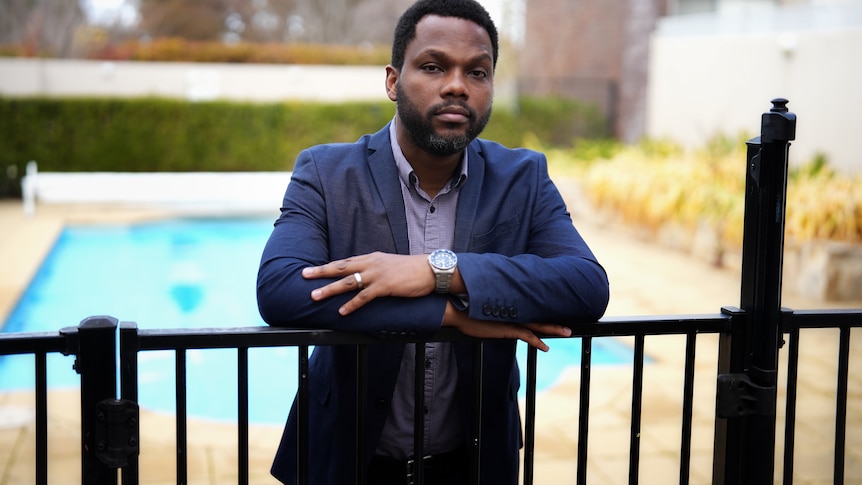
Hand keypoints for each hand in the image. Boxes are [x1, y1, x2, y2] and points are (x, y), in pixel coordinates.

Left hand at [302, 252, 434, 314]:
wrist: (430, 270)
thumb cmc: (411, 270)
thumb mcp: (389, 265)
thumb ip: (375, 269)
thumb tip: (363, 277)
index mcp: (371, 258)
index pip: (345, 261)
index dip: (328, 266)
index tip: (312, 269)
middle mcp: (371, 263)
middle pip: (341, 267)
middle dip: (321, 272)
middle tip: (304, 275)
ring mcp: (377, 274)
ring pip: (348, 282)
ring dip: (330, 289)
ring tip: (314, 295)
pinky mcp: (385, 286)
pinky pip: (364, 297)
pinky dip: (351, 304)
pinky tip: (341, 311)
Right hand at [443, 303, 570, 351]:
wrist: (458, 311)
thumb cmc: (466, 309)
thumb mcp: (482, 309)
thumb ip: (491, 308)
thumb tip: (491, 308)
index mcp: (509, 307)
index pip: (530, 308)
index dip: (542, 311)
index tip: (553, 312)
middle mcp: (513, 312)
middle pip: (539, 315)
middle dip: (555, 319)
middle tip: (569, 322)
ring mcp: (511, 320)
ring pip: (538, 324)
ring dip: (553, 329)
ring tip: (567, 332)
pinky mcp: (506, 329)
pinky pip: (526, 336)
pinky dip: (537, 341)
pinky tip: (545, 347)